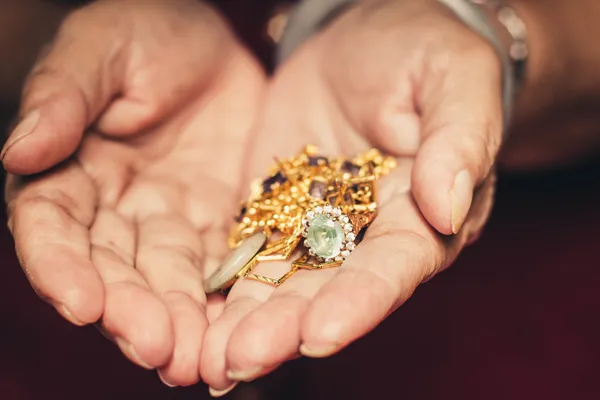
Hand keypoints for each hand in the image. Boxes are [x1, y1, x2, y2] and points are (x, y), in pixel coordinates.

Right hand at [3, 0, 264, 386]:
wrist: (221, 42)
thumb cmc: (151, 31)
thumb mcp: (103, 45)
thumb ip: (63, 94)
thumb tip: (22, 149)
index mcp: (70, 170)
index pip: (54, 229)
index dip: (62, 268)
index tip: (83, 304)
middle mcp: (115, 208)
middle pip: (115, 270)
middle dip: (132, 313)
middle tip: (159, 350)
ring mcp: (169, 220)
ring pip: (167, 281)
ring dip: (179, 323)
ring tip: (195, 361)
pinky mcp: (218, 224)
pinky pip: (219, 268)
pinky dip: (223, 302)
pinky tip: (233, 332)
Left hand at [201, 0, 498, 390]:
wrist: (365, 39)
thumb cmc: (423, 53)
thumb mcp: (455, 79)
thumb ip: (458, 140)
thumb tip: (447, 207)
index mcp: (420, 214)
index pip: (394, 266)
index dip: (359, 301)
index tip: (320, 332)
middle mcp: (367, 235)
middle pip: (328, 291)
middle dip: (286, 328)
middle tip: (240, 360)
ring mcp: (314, 225)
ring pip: (281, 282)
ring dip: (245, 322)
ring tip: (207, 359)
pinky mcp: (273, 208)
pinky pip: (246, 251)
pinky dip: (221, 285)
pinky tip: (192, 316)